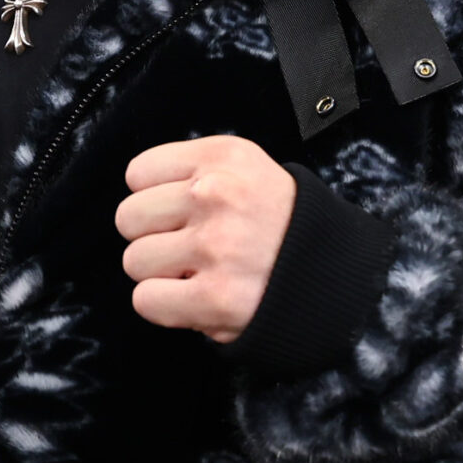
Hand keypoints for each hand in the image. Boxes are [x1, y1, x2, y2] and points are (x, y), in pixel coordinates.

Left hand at [117, 135, 295, 342]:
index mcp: (223, 156)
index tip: (181, 212)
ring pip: (133, 261)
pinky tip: (193, 297)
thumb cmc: (280, 223)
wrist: (334, 273)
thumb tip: (138, 197)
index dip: (154, 198)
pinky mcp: (215, 298)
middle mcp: (216, 194)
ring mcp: (215, 247)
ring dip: (159, 274)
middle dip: (152, 237)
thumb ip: (193, 171)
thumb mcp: (247, 168)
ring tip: (196, 272)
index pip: (137, 174)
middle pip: (128, 218)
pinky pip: (145, 300)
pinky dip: (164, 306)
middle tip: (186, 246)